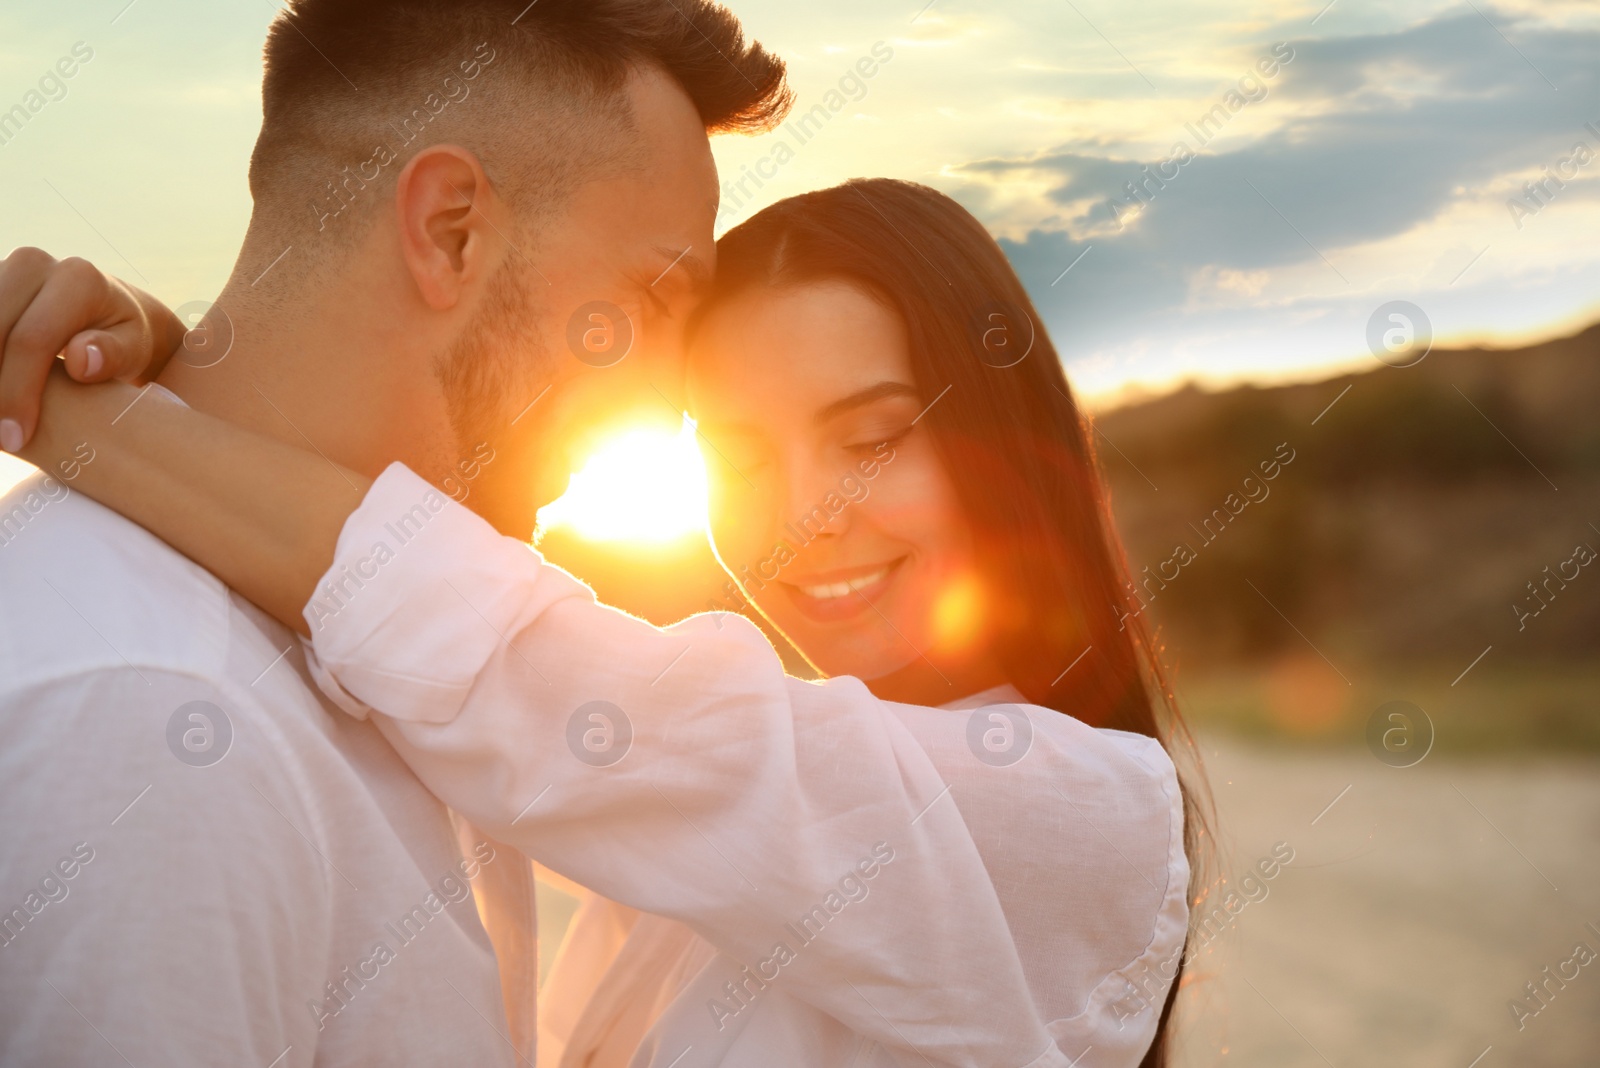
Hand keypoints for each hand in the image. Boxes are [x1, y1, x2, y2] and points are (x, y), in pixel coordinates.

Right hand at [0, 247, 186, 453]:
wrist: (111, 311)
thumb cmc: (127, 338)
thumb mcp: (134, 348)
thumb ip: (113, 353)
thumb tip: (82, 362)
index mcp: (78, 279)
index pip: (32, 341)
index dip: (17, 392)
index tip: (14, 438)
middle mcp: (35, 263)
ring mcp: (5, 268)